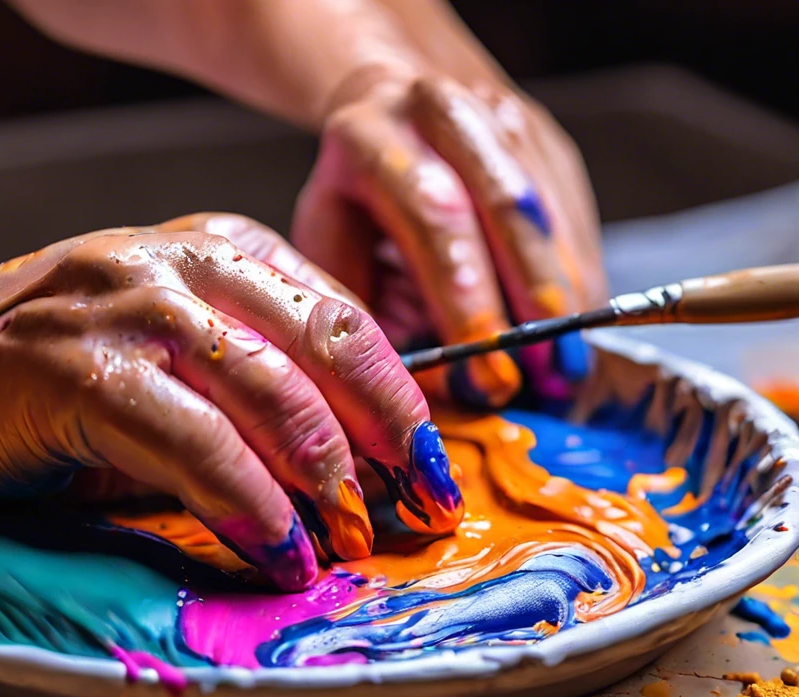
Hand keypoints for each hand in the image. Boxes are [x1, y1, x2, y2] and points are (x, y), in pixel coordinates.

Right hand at [0, 214, 462, 590]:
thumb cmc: (63, 374)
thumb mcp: (175, 348)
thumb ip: (255, 375)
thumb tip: (355, 460)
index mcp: (219, 248)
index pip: (342, 317)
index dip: (402, 398)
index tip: (430, 467)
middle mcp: (181, 262)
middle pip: (324, 347)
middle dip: (386, 439)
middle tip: (418, 509)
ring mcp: (129, 309)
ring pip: (268, 392)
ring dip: (322, 481)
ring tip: (344, 542)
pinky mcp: (81, 370)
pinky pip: (194, 442)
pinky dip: (247, 504)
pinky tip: (275, 550)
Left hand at [293, 63, 607, 406]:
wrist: (386, 100)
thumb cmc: (350, 197)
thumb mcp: (327, 242)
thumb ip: (362, 304)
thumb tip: (418, 387)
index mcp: (371, 135)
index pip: (432, 219)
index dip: (466, 303)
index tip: (488, 376)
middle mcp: (442, 111)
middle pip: (505, 205)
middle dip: (531, 300)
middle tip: (544, 377)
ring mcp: (504, 118)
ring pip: (549, 210)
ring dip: (566, 296)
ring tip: (569, 369)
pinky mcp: (547, 140)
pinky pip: (575, 215)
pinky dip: (578, 278)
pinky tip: (577, 331)